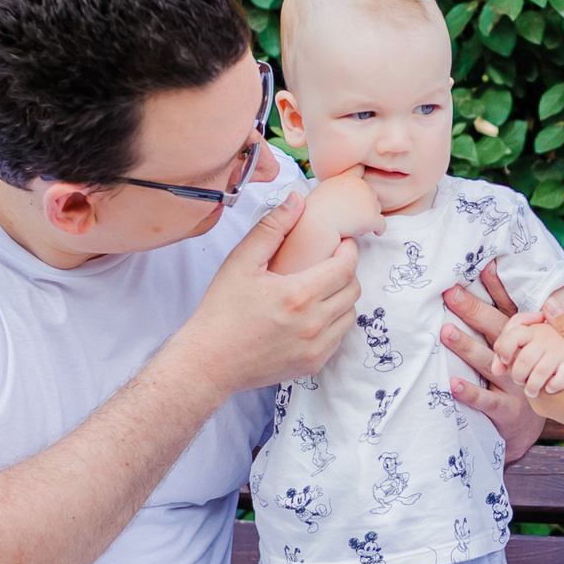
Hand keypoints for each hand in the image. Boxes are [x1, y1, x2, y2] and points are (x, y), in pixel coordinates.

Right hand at [175, 192, 360, 393]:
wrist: (210, 361)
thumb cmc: (222, 311)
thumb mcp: (241, 262)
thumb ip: (272, 228)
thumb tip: (297, 199)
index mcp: (299, 295)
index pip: (346, 267)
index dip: (348, 251)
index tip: (339, 244)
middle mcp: (313, 323)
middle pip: (353, 290)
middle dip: (347, 272)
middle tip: (330, 263)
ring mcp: (315, 347)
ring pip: (350, 315)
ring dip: (342, 298)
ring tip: (322, 288)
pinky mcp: (312, 364)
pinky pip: (339, 338)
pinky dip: (334, 322)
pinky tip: (314, 314)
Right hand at [307, 163, 388, 236]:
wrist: (317, 222)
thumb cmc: (316, 209)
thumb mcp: (325, 190)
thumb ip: (339, 188)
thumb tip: (346, 198)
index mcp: (349, 178)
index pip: (360, 168)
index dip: (362, 173)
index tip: (361, 182)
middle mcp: (362, 186)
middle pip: (371, 194)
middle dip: (364, 205)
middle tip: (351, 216)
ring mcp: (369, 201)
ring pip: (376, 209)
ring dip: (369, 217)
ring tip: (354, 225)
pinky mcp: (372, 218)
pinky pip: (382, 225)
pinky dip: (379, 229)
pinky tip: (375, 232)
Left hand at [439, 265, 544, 459]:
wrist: (537, 421)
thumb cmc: (521, 373)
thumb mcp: (521, 345)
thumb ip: (505, 314)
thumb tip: (488, 270)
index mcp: (522, 339)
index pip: (507, 308)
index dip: (495, 287)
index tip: (481, 265)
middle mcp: (520, 357)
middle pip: (497, 331)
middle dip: (473, 311)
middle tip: (450, 294)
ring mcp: (513, 383)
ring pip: (489, 362)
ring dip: (467, 348)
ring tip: (445, 332)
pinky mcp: (507, 410)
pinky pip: (487, 400)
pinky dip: (470, 392)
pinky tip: (452, 383)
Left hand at [512, 304, 563, 448]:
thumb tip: (547, 301)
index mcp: (539, 388)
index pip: (516, 354)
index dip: (527, 333)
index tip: (543, 322)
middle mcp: (538, 401)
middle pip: (526, 363)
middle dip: (537, 345)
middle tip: (555, 331)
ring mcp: (550, 408)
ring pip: (539, 373)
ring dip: (549, 357)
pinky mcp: (561, 411)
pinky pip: (550, 384)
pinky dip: (557, 370)